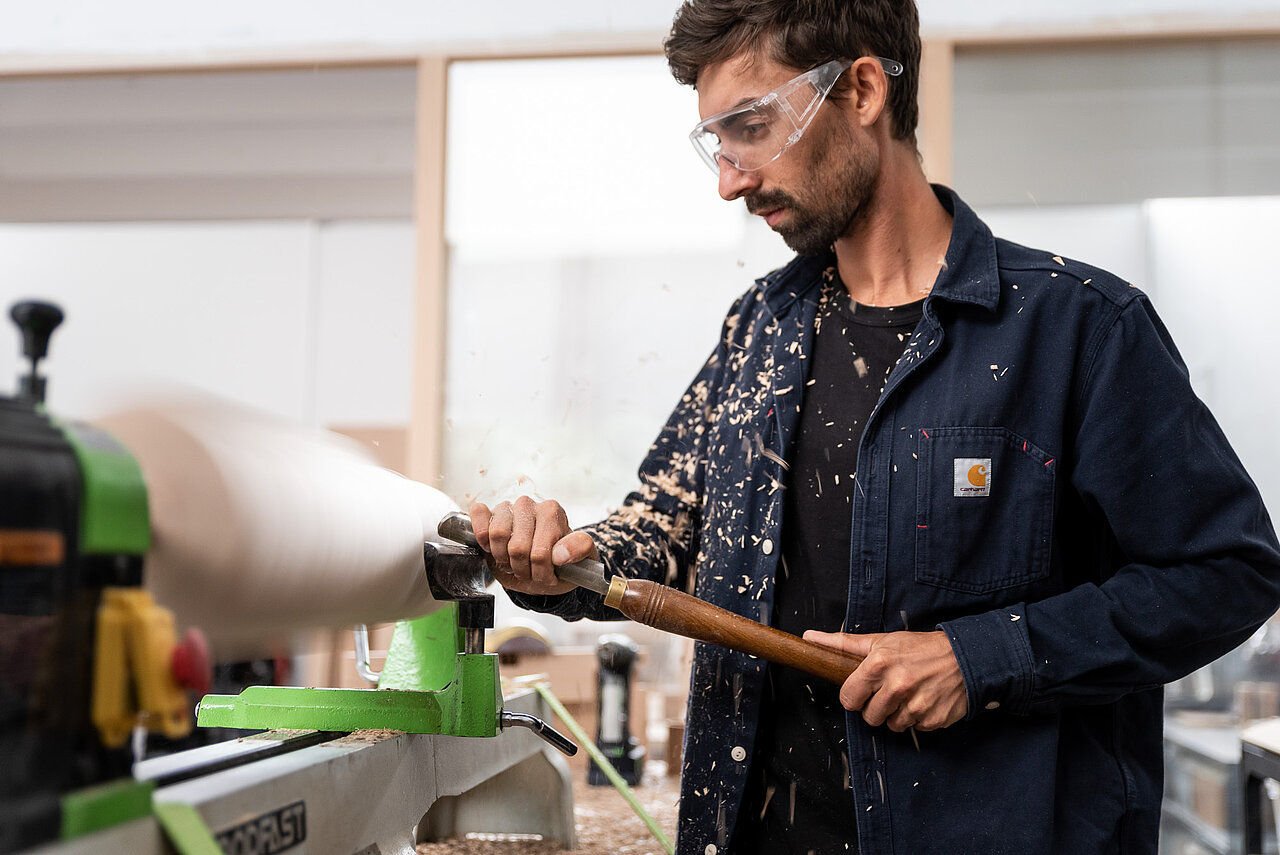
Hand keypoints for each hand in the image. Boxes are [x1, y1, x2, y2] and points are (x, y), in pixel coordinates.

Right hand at [469, 497, 598, 596]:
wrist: (543, 567)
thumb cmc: (561, 561)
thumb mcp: (580, 559)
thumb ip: (579, 549)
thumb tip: (559, 553)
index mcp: (552, 512)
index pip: (540, 551)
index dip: (540, 571)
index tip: (547, 575)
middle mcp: (529, 505)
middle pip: (517, 547)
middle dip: (522, 569)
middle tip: (529, 570)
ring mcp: (507, 508)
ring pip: (497, 535)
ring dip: (503, 559)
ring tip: (514, 562)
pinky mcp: (489, 513)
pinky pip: (479, 514)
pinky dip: (483, 538)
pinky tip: (494, 548)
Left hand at [803, 629, 967, 731]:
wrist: (965, 656)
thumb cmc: (919, 647)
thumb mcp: (881, 641)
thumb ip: (843, 643)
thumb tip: (809, 637)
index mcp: (879, 665)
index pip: (848, 699)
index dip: (855, 696)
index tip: (864, 690)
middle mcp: (897, 685)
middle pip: (869, 717)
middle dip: (876, 707)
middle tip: (890, 691)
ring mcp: (916, 705)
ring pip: (892, 725)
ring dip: (897, 713)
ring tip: (910, 693)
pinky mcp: (933, 720)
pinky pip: (914, 728)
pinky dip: (917, 718)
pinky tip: (924, 699)